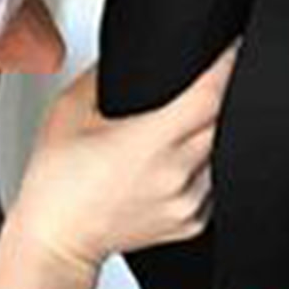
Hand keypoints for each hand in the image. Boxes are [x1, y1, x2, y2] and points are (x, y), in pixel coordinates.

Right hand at [11, 45, 237, 275]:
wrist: (58, 238)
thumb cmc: (57, 182)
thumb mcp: (70, 112)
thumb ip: (105, 75)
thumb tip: (131, 54)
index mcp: (150, 143)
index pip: (210, 96)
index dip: (228, 67)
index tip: (232, 49)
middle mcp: (177, 175)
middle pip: (226, 123)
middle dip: (221, 99)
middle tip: (204, 87)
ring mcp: (189, 203)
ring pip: (225, 155)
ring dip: (213, 136)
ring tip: (180, 131)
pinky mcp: (193, 222)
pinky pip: (216, 184)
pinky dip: (206, 168)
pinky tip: (175, 164)